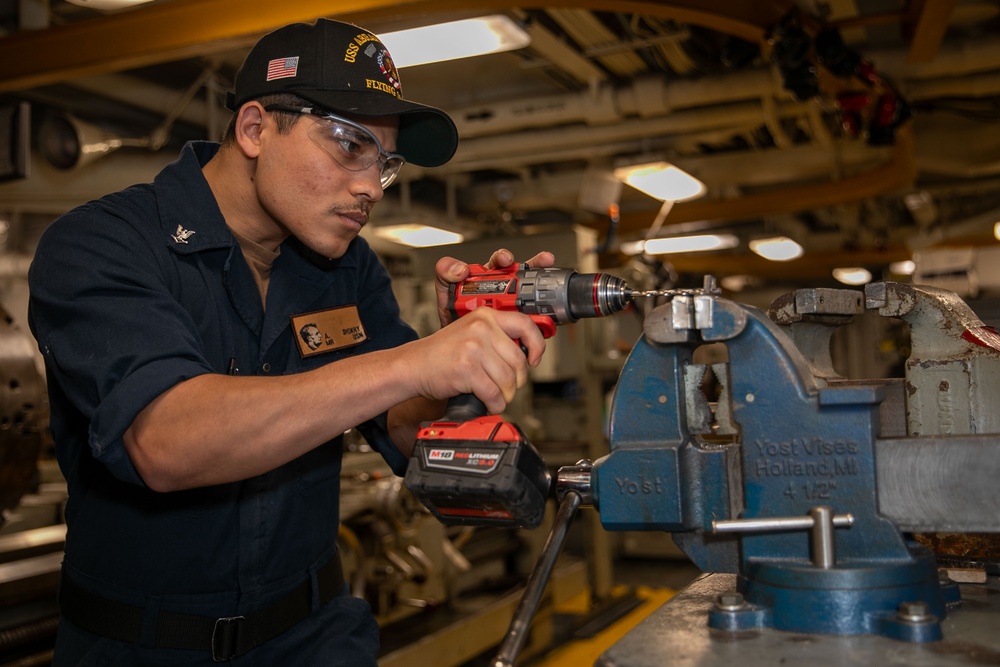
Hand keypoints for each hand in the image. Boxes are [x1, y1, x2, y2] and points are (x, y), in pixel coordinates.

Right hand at [402, 306, 545, 414]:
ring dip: (505, 395)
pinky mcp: (466, 369)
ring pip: (508, 380)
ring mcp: (473, 348)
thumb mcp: (470, 332)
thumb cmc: (442, 353)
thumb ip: (497, 336)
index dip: (537, 345)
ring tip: (495, 396)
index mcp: (486, 316)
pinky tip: (488, 403)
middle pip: (518, 361)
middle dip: (517, 381)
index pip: (525, 325)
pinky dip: (494, 404)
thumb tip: (528, 352)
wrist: (413, 365)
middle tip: (507, 387)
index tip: (535, 359)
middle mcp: (481, 328)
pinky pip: (494, 393)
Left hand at [434, 248, 555, 328]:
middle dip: (536, 266)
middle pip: (524, 274)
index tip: (506, 259)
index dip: (505, 258)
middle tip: (543, 261)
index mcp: (489, 279)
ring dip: (544, 290)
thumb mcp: (446, 292)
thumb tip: (459, 268)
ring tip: (553, 284)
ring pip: (533, 295)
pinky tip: (548, 317)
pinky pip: (534, 320)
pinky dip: (544, 318)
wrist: (457, 344)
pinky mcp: (519, 325)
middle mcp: (505, 290)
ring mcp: (514, 307)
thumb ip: (446, 274)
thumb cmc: (454, 315)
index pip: (500, 263)